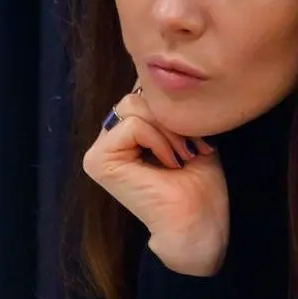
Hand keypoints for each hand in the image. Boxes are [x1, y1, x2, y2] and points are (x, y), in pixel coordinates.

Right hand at [82, 91, 230, 276]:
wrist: (199, 224)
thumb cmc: (199, 187)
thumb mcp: (187, 134)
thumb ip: (167, 108)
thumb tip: (158, 74)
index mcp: (125, 135)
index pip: (142, 94)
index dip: (173, 110)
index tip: (195, 141)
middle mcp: (107, 141)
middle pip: (136, 97)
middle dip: (171, 118)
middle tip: (191, 149)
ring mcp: (99, 152)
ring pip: (134, 106)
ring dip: (168, 130)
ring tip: (182, 157)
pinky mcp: (98, 161)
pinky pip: (133, 125)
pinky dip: (159, 140)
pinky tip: (170, 163)